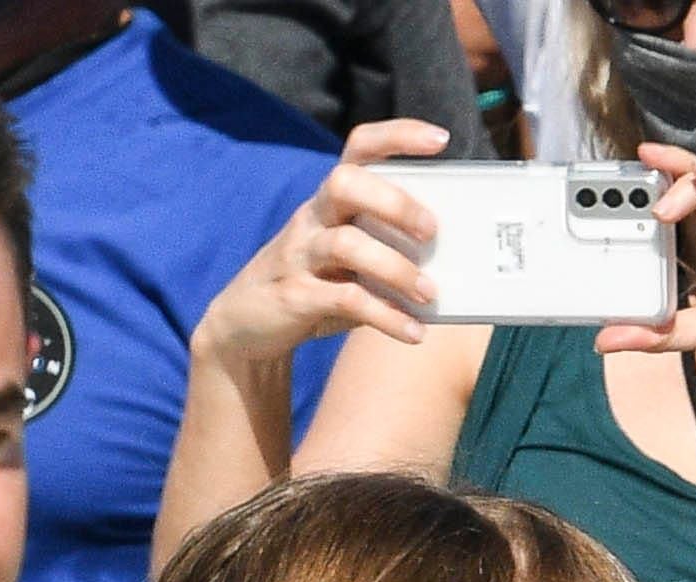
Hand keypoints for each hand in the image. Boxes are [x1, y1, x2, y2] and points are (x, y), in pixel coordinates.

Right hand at [191, 119, 446, 366]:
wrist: (244, 326)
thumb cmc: (313, 286)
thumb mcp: (347, 261)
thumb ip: (387, 252)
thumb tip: (452, 265)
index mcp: (330, 201)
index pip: (359, 149)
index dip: (397, 136)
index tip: (439, 140)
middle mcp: (312, 218)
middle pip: (346, 184)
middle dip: (394, 202)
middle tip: (431, 231)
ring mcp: (299, 256)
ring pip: (346, 244)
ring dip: (395, 268)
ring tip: (428, 293)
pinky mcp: (294, 297)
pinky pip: (344, 300)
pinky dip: (385, 316)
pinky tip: (413, 331)